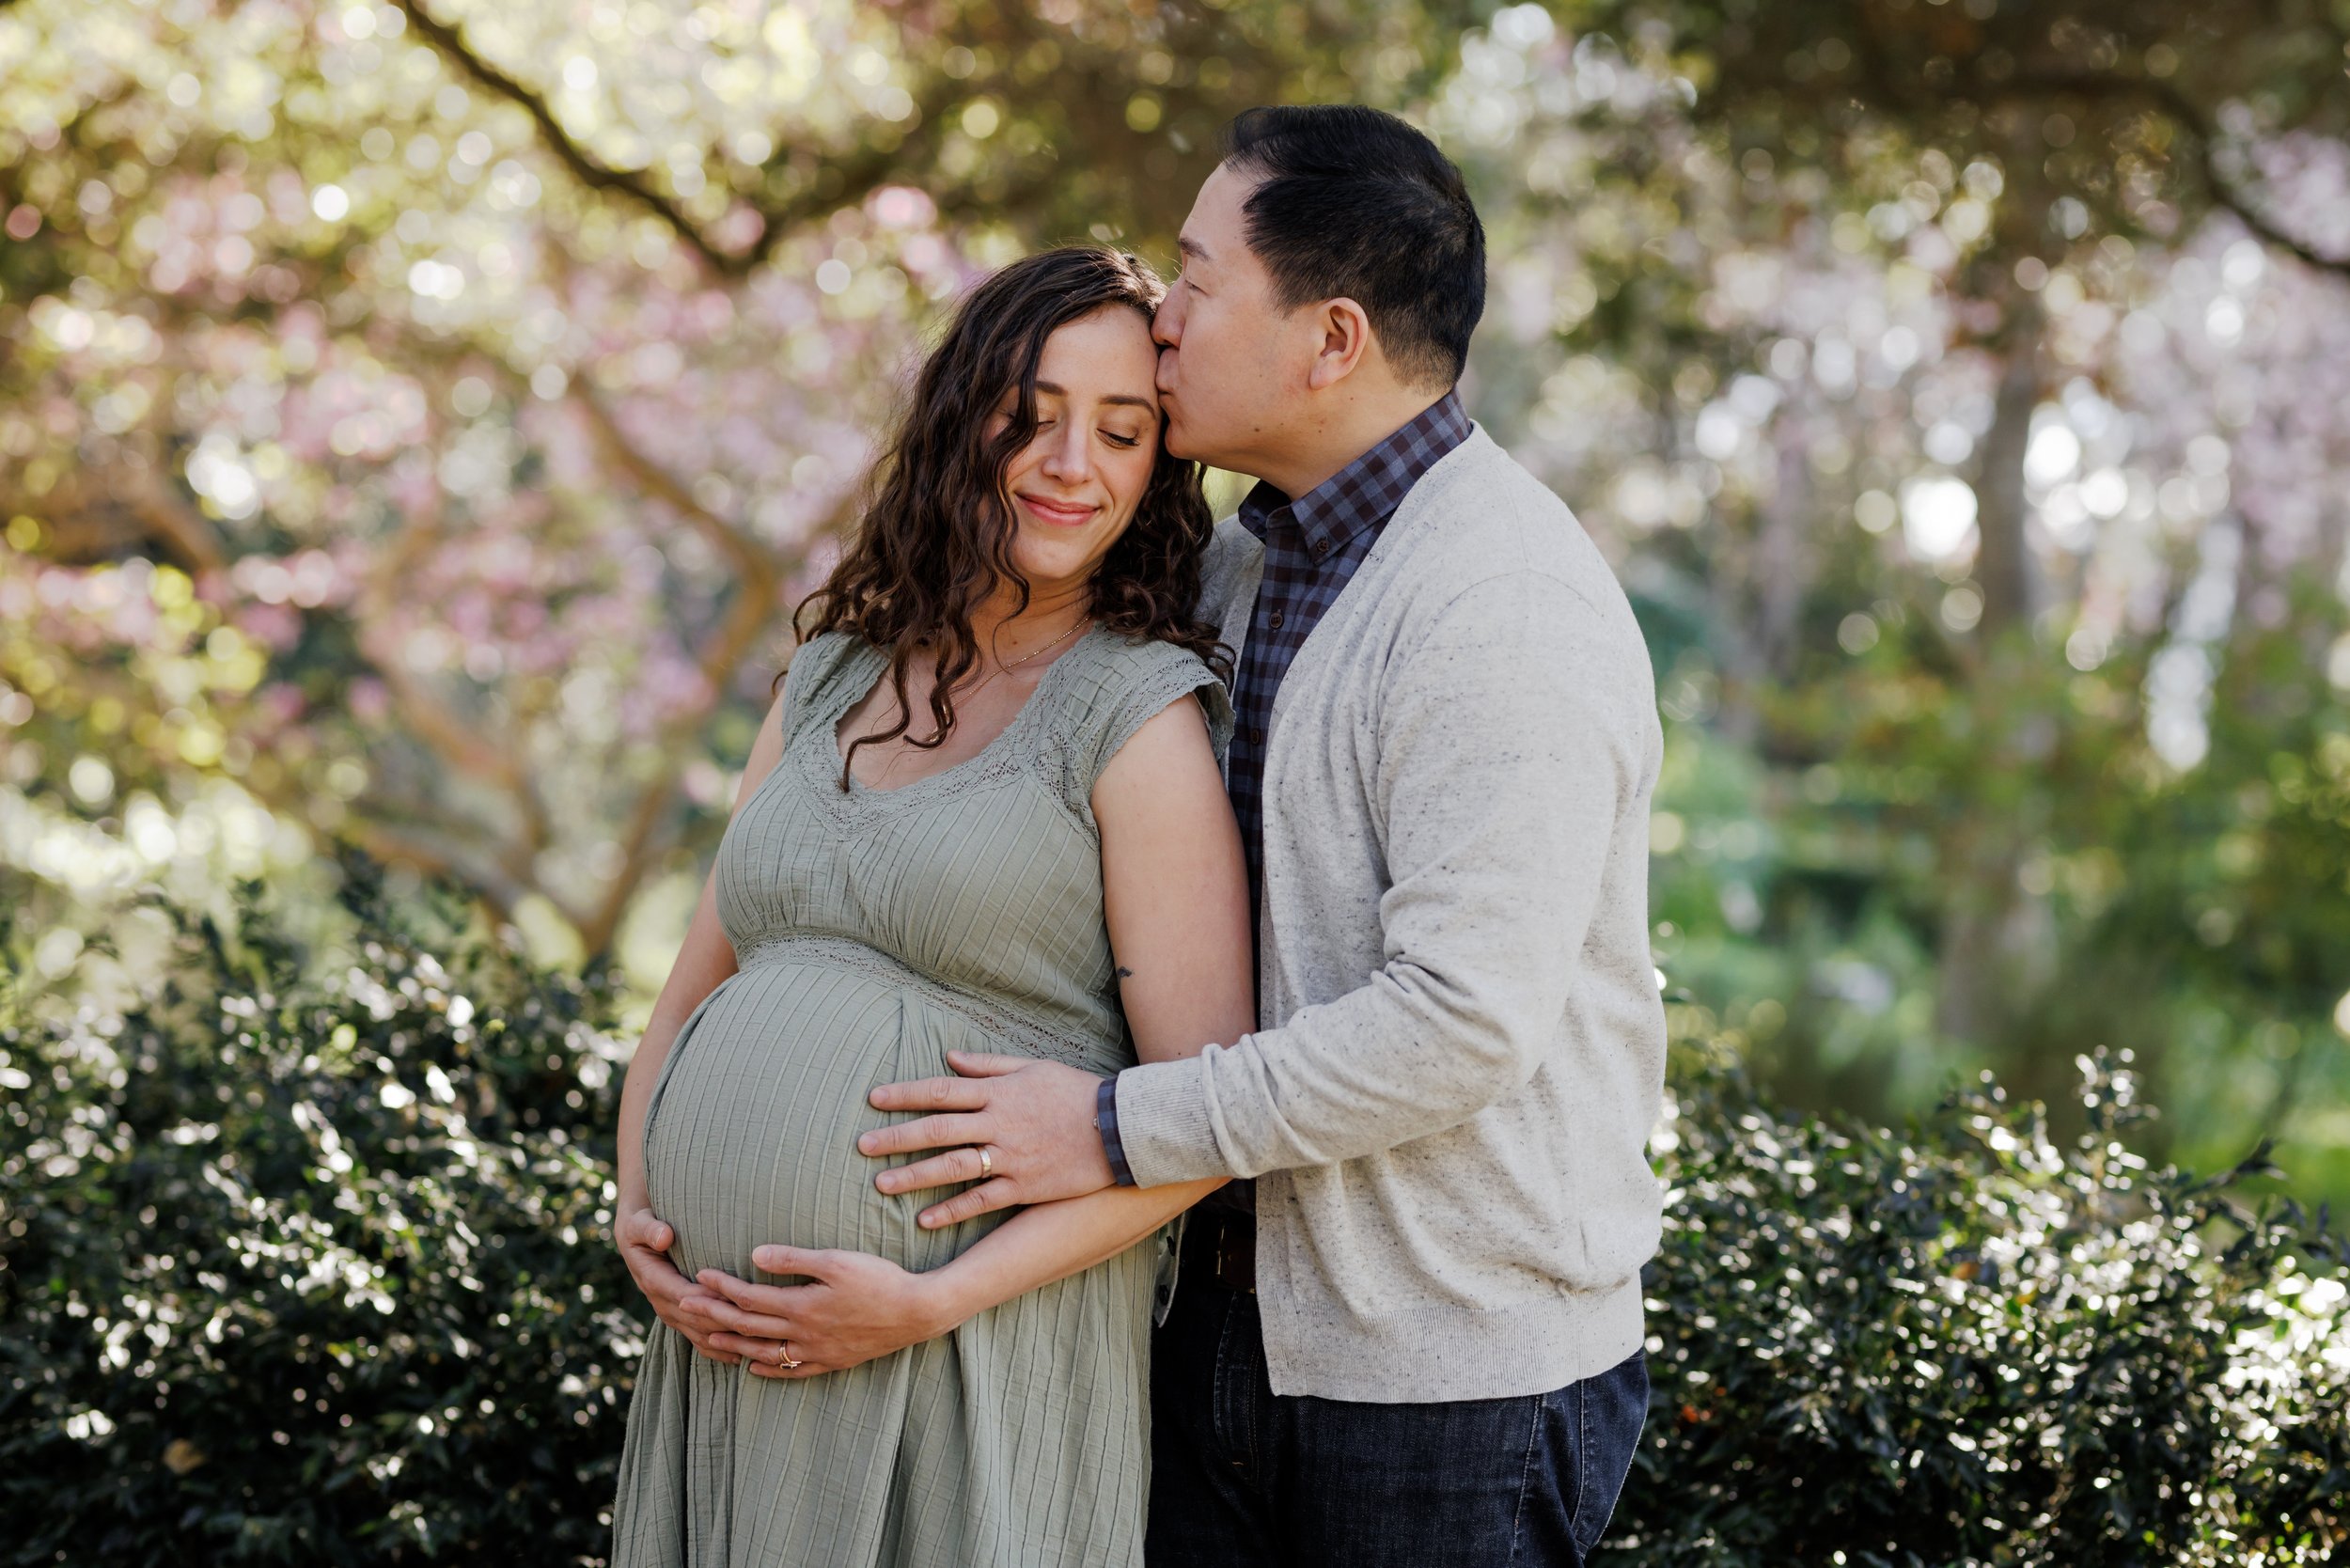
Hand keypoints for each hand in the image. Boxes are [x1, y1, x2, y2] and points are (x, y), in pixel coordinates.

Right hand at [615, 1204, 771, 1366]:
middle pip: (697, 1321)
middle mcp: (662, 1303)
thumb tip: (664, 1237)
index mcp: (654, 1281)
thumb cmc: (640, 1225)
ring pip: (700, 1335)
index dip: (710, 1299)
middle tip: (758, 1324)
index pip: (685, 1295)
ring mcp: (671, 1314)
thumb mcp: (638, 1222)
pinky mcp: (680, 1318)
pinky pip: (699, 1339)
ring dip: (727, 1342)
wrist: (634, 1237)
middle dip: (726, 1323)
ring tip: (755, 1346)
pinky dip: (720, 1350)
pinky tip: (743, 1357)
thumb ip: (650, 1229)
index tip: (737, 1298)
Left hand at [682, 1246, 959, 1378]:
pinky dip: (768, 1369)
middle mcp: (802, 1334)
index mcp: (801, 1306)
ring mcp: (816, 1352)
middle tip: (685, 1308)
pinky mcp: (832, 1361)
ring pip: (764, 1353)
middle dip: (714, 1316)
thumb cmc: (880, 1280)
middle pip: (748, 1327)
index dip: (721, 1287)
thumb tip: (754, 1256)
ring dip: (733, 1346)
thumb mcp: (837, 1261)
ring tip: (708, 1340)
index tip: (698, 1276)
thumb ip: (794, 1259)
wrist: (917, 1312)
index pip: (749, 1298)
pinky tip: (753, 1367)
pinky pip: (792, 1371)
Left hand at [858, 1051, 1114, 1227]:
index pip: (942, 1091)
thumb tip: (949, 1057)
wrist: (1119, 1127)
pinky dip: (952, 1210)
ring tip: (881, 1183)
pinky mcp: (1025, 1186)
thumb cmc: (1075, 1092)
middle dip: (897, 1137)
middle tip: (863, 1145)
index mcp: (999, 1093)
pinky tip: (925, 1219)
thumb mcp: (1033, 1067)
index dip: (906, 1094)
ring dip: (914, 1175)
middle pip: (938, 1130)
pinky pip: (982, 1200)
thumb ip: (988, 1065)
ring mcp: (1011, 1158)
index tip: (875, 1100)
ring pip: (953, 1167)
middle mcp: (999, 1124)